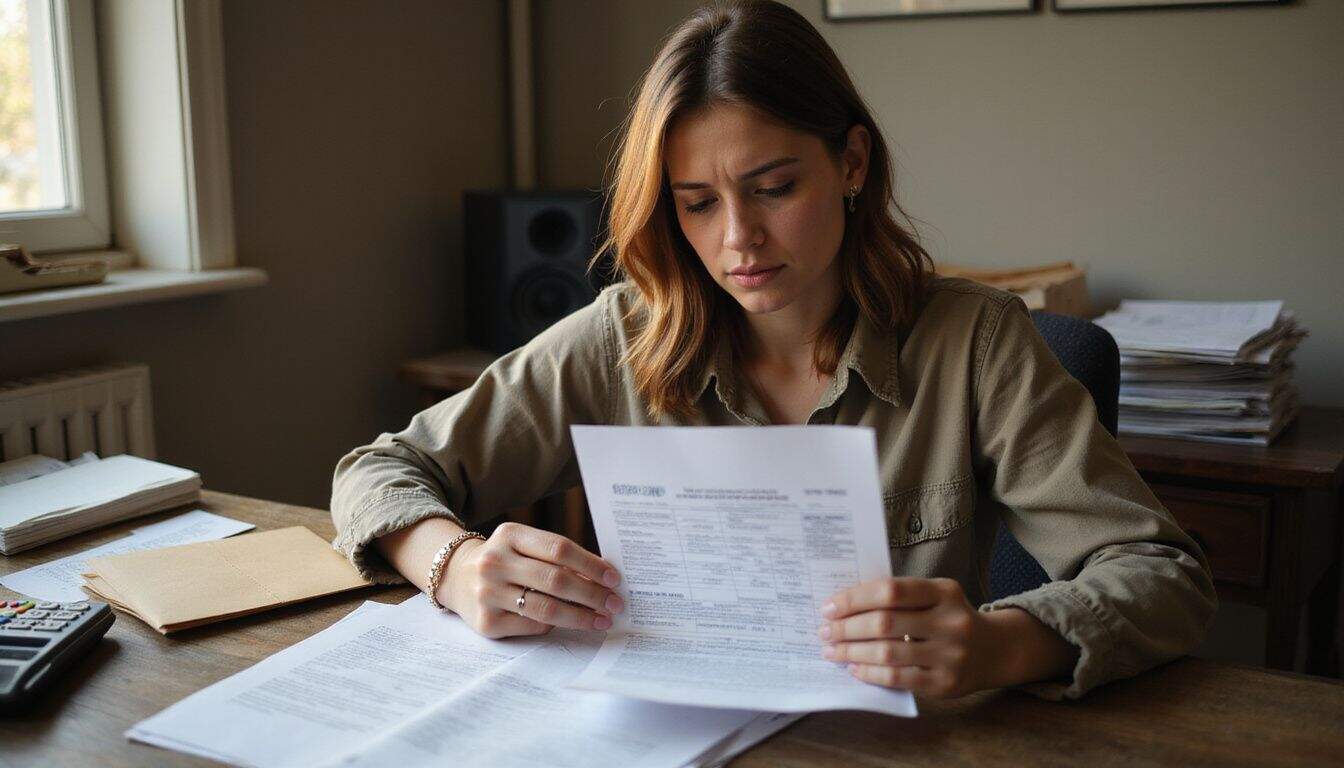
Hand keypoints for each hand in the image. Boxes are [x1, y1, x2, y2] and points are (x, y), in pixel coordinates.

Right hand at [442, 522, 623, 638]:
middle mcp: (495, 562)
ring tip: (602, 620)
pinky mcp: (487, 622)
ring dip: (581, 617)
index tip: (614, 578)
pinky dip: (557, 625)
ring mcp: (488, 593)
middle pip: (556, 580)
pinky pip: (533, 626)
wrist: (456, 578)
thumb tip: (603, 577)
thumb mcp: (524, 545)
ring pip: (547, 608)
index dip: (591, 564)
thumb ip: (557, 556)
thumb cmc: (506, 560)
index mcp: (510, 534)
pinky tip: (571, 623)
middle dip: (592, 594)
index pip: (559, 549)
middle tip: (615, 603)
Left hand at [817, 577, 994, 698]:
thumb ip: (900, 597)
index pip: (891, 591)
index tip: (829, 607)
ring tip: (832, 651)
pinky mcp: (945, 684)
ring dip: (852, 653)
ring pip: (888, 653)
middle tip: (825, 631)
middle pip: (885, 623)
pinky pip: (898, 678)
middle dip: (847, 628)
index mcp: (944, 592)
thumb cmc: (950, 617)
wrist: (996, 650)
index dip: (854, 598)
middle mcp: (951, 622)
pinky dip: (870, 673)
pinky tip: (854, 669)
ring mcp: (950, 655)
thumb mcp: (936, 596)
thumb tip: (845, 605)